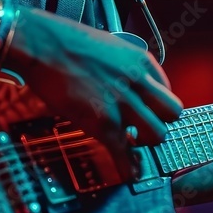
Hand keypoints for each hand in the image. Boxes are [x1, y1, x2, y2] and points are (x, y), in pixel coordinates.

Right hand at [5, 8, 182, 158]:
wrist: (40, 43)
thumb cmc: (66, 40)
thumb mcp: (109, 46)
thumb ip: (124, 67)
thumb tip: (126, 83)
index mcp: (141, 61)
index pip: (168, 90)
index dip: (157, 104)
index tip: (149, 111)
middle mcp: (138, 82)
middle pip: (172, 113)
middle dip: (160, 122)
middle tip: (144, 127)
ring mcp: (122, 103)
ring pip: (157, 135)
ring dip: (145, 142)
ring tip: (132, 143)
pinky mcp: (102, 121)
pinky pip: (124, 151)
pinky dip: (127, 166)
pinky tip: (128, 172)